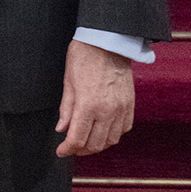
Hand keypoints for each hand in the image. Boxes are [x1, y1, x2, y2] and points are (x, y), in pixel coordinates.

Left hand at [54, 39, 134, 157]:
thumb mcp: (68, 81)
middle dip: (81, 150)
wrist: (107, 40)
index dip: (67, 149)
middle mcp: (107, 110)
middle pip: (95, 144)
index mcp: (88, 105)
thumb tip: (61, 129)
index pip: (77, 139)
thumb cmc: (84, 56)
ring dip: (98, 145)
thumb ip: (66, 109)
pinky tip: (103, 129)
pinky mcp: (130, 104)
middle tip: (72, 147)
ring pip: (111, 140)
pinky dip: (113, 134)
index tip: (61, 151)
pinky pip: (124, 129)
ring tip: (87, 140)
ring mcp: (121, 108)